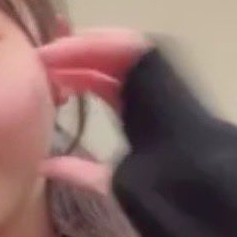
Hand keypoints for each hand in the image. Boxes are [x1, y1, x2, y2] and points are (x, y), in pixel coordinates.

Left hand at [36, 27, 152, 195]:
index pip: (100, 81)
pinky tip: (75, 48)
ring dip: (83, 47)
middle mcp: (147, 89)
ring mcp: (158, 77)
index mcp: (137, 111)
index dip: (72, 73)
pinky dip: (103, 44)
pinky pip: (132, 47)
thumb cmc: (162, 192)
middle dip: (72, 54)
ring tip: (53, 51)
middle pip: (105, 60)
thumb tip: (44, 166)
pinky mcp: (164, 69)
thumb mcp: (110, 183)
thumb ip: (80, 172)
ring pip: (117, 48)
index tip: (41, 73)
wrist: (197, 189)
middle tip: (39, 56)